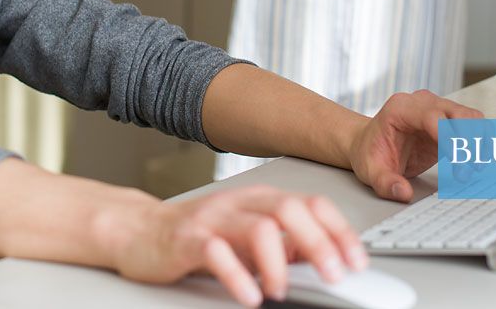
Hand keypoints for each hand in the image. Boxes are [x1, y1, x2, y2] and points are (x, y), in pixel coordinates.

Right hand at [107, 185, 367, 306]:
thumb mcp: (246, 236)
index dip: (339, 231)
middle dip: (319, 243)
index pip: (311, 204)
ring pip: (258, 227)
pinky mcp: (187, 239)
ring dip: (278, 263)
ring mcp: (213, 218)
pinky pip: (216, 252)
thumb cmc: (196, 235)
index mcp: (260, 199)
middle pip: (290, 210)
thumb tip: (323, 257)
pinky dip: (237, 277)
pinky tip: (249, 296)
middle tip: (333, 276)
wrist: (138, 231)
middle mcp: (240, 203)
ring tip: (281, 292)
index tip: (357, 261)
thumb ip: (283, 244)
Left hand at [348, 90, 484, 202]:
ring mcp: (438, 109)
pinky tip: (476, 162)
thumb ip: (385, 182)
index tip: (456, 160)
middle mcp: (423, 103)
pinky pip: (474, 126)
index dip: (448, 137)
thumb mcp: (370, 170)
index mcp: (401, 108)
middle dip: (468, 143)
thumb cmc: (369, 152)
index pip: (433, 116)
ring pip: (472, 118)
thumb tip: (404, 193)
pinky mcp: (449, 122)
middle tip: (465, 172)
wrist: (369, 144)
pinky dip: (480, 142)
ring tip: (473, 168)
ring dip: (479, 143)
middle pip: (459, 113)